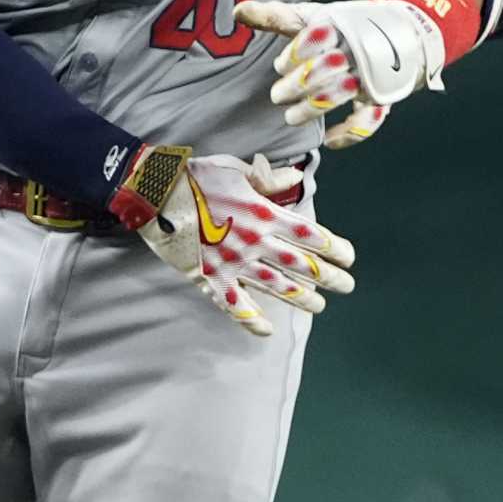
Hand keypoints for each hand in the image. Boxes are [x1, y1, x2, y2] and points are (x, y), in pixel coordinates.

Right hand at [118, 146, 355, 337]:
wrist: (153, 192)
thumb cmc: (194, 176)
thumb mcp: (234, 169)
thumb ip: (268, 179)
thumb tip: (297, 178)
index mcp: (263, 212)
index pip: (311, 235)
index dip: (335, 248)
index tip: (349, 258)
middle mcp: (255, 241)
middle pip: (303, 265)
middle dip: (330, 278)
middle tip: (347, 286)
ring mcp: (234, 262)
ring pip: (278, 287)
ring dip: (303, 299)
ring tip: (319, 307)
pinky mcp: (210, 277)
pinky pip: (234, 304)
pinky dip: (251, 321)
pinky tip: (266, 332)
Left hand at [235, 0, 444, 149]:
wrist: (396, 33)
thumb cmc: (340, 27)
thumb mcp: (309, 17)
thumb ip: (274, 17)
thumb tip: (237, 11)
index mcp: (337, 26)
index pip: (314, 38)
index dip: (294, 54)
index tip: (279, 66)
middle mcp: (356, 49)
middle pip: (325, 68)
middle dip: (297, 85)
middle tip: (277, 96)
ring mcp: (370, 75)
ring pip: (342, 94)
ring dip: (313, 108)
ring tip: (291, 117)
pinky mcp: (381, 96)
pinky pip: (370, 119)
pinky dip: (350, 133)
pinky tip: (328, 140)